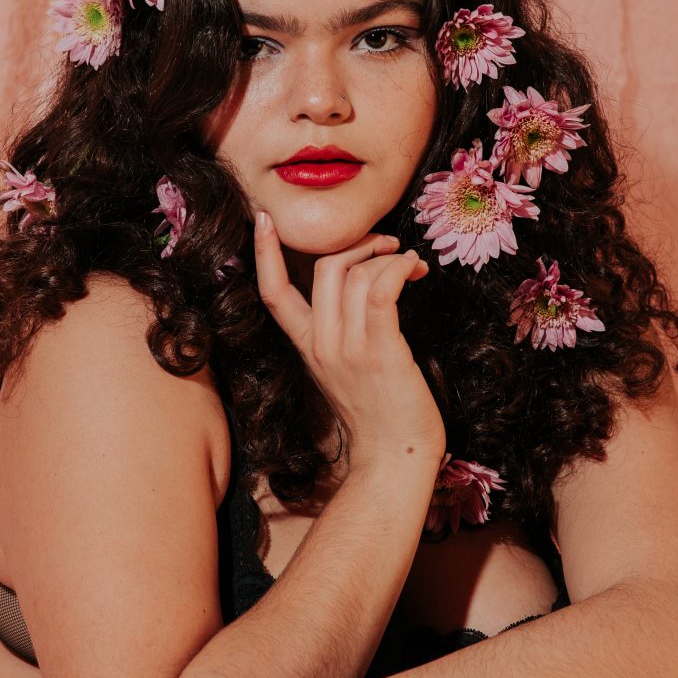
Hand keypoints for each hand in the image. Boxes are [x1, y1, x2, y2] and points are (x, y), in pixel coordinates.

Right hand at [254, 211, 445, 468]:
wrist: (394, 457)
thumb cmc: (382, 414)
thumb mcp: (347, 369)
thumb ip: (344, 331)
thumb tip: (365, 285)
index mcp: (308, 348)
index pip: (273, 293)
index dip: (264, 253)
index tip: (264, 220)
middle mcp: (322, 344)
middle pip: (324, 267)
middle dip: (359, 243)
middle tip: (388, 246)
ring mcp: (349, 348)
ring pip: (355, 273)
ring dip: (388, 256)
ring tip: (411, 264)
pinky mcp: (380, 351)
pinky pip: (380, 289)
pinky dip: (398, 268)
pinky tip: (413, 269)